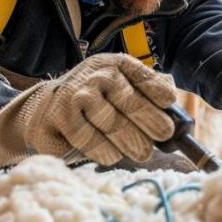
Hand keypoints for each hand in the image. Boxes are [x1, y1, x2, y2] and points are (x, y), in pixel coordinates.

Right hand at [0, 53, 175, 168]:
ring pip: (111, 123)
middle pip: (130, 101)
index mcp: (116, 66)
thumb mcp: (123, 88)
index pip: (142, 76)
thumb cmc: (98, 103)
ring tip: (142, 152)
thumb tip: (173, 100)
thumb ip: (148, 91)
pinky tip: (112, 155)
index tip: (169, 102)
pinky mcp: (60, 115)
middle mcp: (97, 75)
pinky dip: (103, 150)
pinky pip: (87, 138)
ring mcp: (77, 94)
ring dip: (130, 141)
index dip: (157, 90)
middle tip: (163, 135)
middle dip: (150, 121)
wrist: (48, 108)